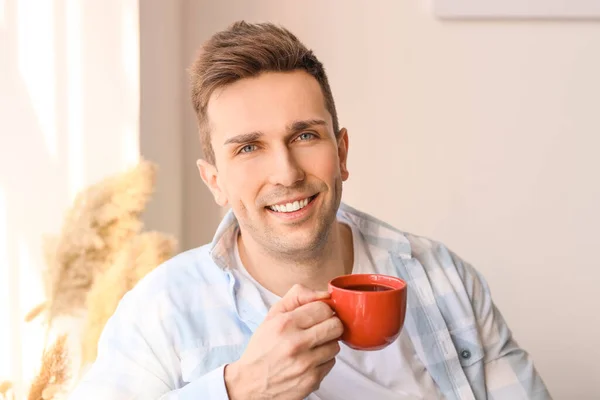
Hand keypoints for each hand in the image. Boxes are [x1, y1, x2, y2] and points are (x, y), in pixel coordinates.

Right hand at [224, 284, 343, 399]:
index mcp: (285, 324)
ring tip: (312, 346)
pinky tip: (309, 360)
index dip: (323, 310)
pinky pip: (331, 363)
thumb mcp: (272, 316)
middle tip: (320, 329)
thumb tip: (324, 294)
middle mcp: (296, 343)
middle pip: (335, 326)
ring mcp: (305, 364)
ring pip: (336, 345)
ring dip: (327, 344)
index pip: (323, 308)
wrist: (250, 384)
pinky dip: (323, 361)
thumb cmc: (262, 348)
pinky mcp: (312, 380)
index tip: (318, 315)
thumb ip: (297, 297)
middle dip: (330, 325)